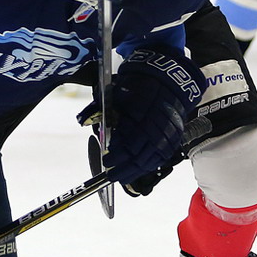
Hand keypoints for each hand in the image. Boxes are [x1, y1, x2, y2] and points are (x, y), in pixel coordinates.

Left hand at [77, 46, 204, 187]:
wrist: (167, 79)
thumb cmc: (139, 85)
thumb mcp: (116, 91)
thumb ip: (98, 108)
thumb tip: (82, 120)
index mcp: (144, 114)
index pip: (131, 143)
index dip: (118, 154)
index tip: (106, 159)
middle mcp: (158, 126)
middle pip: (140, 156)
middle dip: (124, 168)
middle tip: (110, 174)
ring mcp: (169, 133)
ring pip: (151, 160)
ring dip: (135, 171)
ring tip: (121, 177)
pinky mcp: (174, 137)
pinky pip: (161, 157)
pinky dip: (148, 165)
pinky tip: (137, 171)